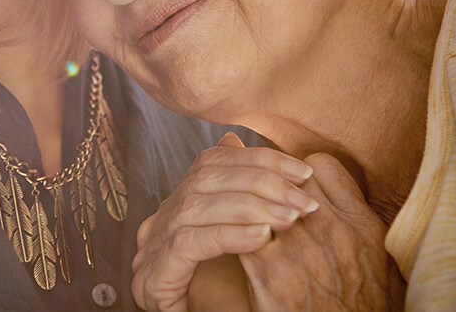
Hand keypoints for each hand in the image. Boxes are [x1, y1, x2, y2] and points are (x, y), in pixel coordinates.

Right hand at [132, 134, 319, 311]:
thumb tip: (263, 158)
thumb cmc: (235, 299)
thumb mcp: (250, 245)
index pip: (212, 163)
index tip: (302, 171)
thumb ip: (256, 206)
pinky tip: (262, 238)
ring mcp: (152, 249)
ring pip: (195, 206)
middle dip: (261, 182)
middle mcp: (161, 222)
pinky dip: (228, 235)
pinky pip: (189, 243)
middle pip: (204, 178)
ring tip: (291, 218)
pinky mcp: (153, 276)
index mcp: (181, 209)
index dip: (257, 160)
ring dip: (250, 207)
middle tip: (304, 200)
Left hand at [237, 153, 403, 310]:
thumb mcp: (378, 259)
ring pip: (257, 199)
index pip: (319, 166)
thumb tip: (337, 191)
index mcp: (362, 223)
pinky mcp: (268, 269)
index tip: (290, 187)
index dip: (298, 173)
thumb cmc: (362, 305)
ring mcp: (299, 247)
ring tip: (241, 217)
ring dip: (247, 205)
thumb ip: (358, 218)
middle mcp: (333, 229)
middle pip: (283, 178)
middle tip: (258, 198)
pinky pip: (239, 230)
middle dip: (268, 185)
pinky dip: (232, 231)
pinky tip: (232, 241)